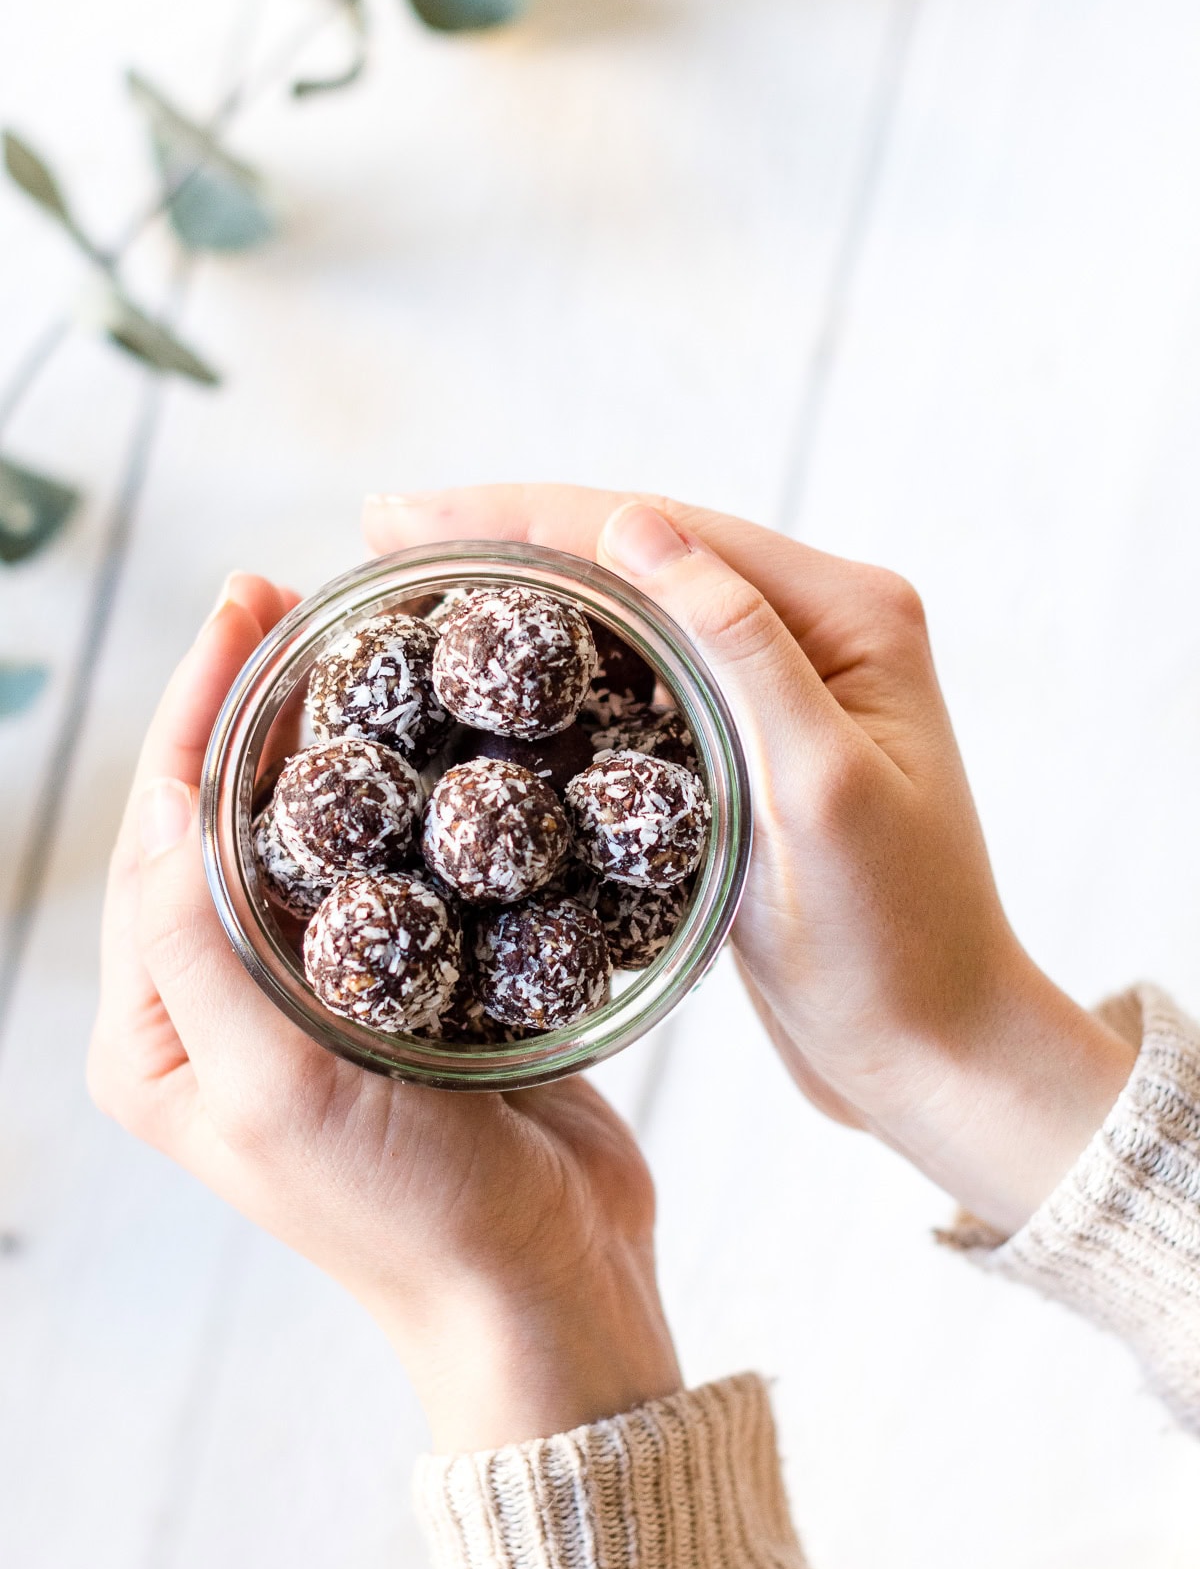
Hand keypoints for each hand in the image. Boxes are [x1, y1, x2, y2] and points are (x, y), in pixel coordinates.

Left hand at [88, 574, 679, 1451]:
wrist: (539, 1284)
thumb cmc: (403, 1212)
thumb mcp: (273, 1090)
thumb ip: (200, 952)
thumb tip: (163, 802)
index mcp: (162, 1031)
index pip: (156, 836)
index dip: (192, 714)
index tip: (239, 611)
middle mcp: (224, 1003)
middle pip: (220, 816)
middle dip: (245, 703)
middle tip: (289, 598)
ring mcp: (317, 990)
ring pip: (304, 828)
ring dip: (319, 732)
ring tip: (347, 637)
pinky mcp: (403, 982)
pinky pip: (382, 861)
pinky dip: (394, 788)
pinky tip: (421, 726)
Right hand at [364, 487, 1136, 1234]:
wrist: (932, 1053)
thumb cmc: (892, 940)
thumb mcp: (818, 788)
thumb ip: (739, 645)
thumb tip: (634, 519)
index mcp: (849, 612)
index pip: (662, 530)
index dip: (523, 515)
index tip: (400, 515)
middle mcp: (820, 629)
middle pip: (639, 554)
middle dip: (509, 539)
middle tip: (382, 532)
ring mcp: (784, 687)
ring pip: (632, 615)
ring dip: (529, 598)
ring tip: (414, 587)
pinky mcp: (751, 748)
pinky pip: (641, 685)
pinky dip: (564, 674)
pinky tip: (494, 679)